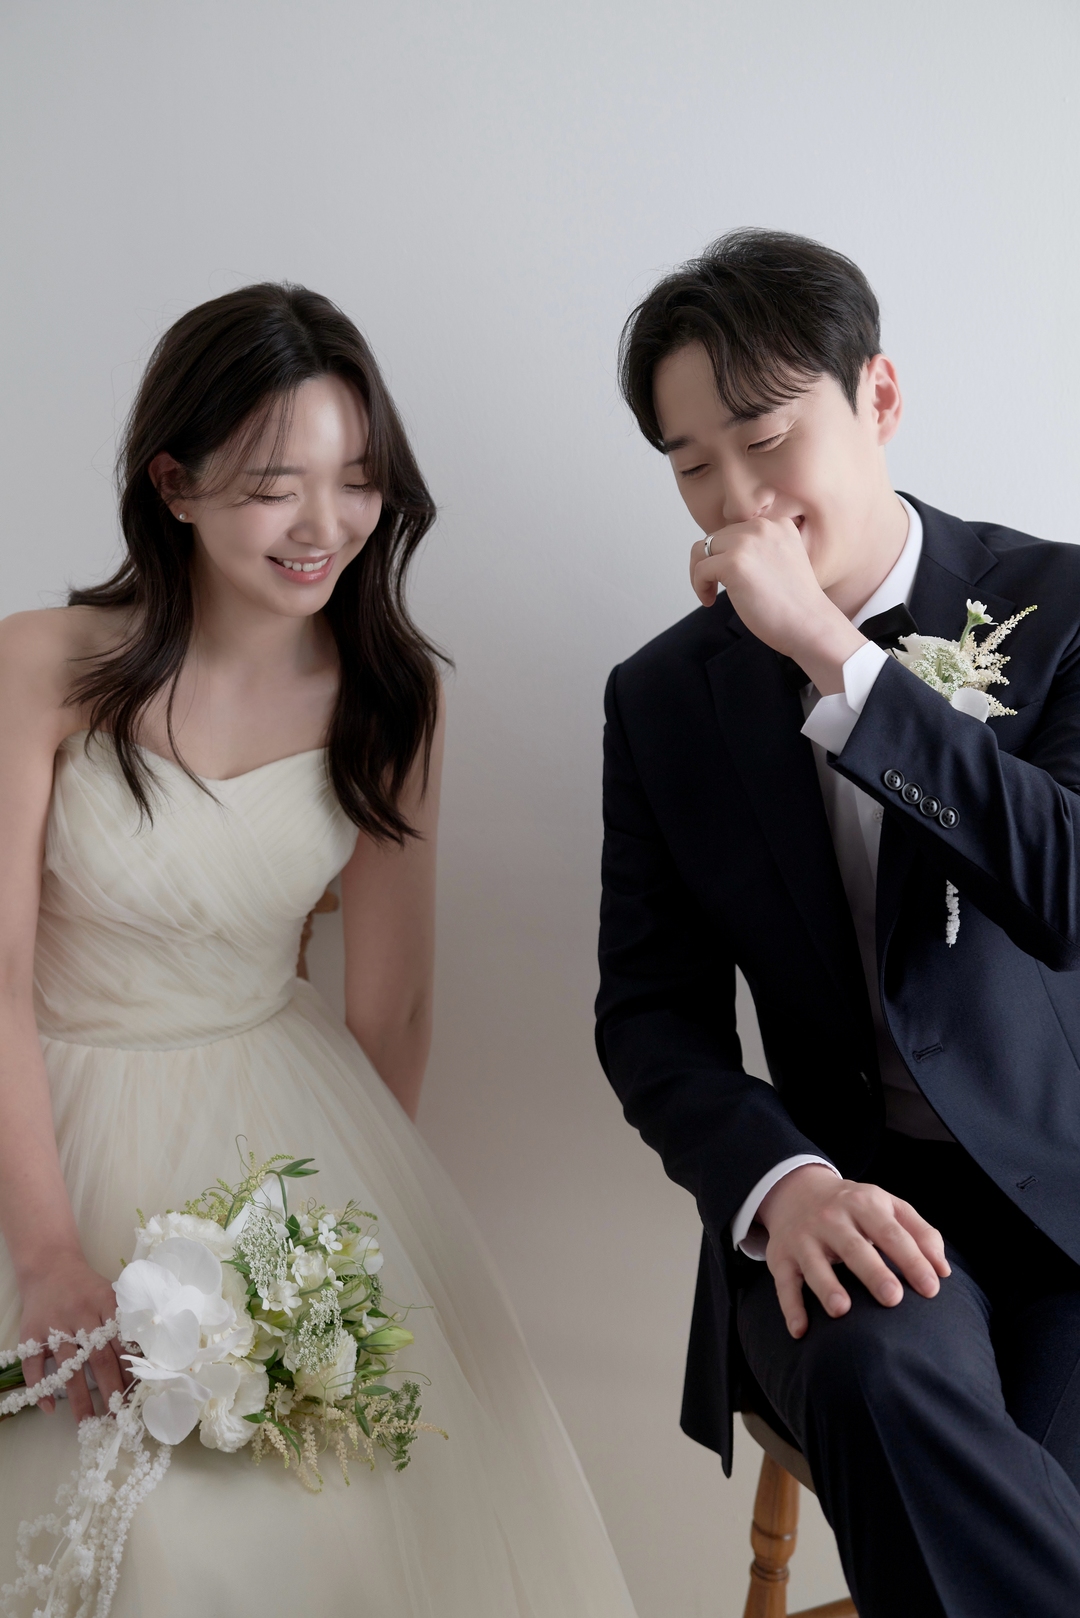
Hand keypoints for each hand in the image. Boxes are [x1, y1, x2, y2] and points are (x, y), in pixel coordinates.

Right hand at [18, 1252, 126, 1420]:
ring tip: (88, 1423)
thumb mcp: (112, 1294)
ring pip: (68, 1368)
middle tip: (118, 1417)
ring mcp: (54, 1326)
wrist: (50, 1264)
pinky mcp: (31, 1334)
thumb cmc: (87, 1286)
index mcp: (106, 1305)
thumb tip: (150, 1355)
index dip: (131, 1371)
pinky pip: (33, 1366)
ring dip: (78, 1398)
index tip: (139, 1396)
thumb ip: (127, 1320)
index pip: (122, 1344)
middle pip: (99, 1359)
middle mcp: (81, 1315)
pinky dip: (40, 1387)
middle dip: (110, 1391)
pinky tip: (50, 1408)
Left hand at [690, 518, 864, 693]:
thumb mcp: (781, 563)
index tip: (728, 577)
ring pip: (702, 549)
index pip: (735, 530)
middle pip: (715, 538)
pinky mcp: (734, 562)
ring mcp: (748, 543)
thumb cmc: (795, 605)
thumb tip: (718, 552)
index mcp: (777, 524)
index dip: (725, 554)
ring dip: (700, 573)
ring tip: (709, 594)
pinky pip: (700, 569)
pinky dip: (698, 586)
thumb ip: (757, 551)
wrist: (810, 625)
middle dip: (709, 563)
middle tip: (714, 588)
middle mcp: (763, 527)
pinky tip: (710, 601)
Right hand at [758, 1164, 950, 1338]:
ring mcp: (804, 1237)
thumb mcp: (888, 1206)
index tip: (931, 1289)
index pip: (891, 1233)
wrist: (797, 1190)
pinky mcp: (781, 1257)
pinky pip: (784, 1283)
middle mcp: (831, 1219)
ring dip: (826, 1286)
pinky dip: (790, 1307)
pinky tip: (801, 1330)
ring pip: (814, 1264)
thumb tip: (943, 1271)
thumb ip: (920, 1233)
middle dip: (873, 1272)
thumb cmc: (855, 1208)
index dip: (912, 1260)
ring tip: (842, 1310)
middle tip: (893, 1299)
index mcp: (863, 1204)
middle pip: (854, 1247)